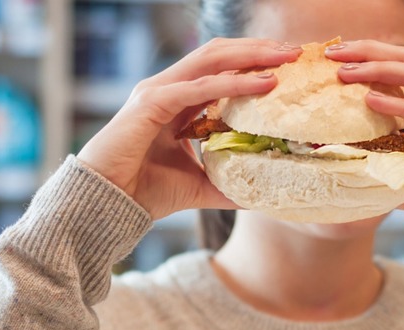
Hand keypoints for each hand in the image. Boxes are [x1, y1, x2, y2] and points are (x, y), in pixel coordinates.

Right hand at [77, 38, 301, 219]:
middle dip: (259, 49)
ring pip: (211, 60)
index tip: (289, 64)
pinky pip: (200, 87)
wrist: (108, 205)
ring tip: (286, 58)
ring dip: (252, 56)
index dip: (254, 61)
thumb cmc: (145, 192)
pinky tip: (263, 84)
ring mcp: (157, 91)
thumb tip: (263, 193)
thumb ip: (228, 182)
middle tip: (295, 52)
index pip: (220, 68)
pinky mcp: (151, 103)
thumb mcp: (200, 185)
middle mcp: (167, 88)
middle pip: (219, 54)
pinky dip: (233, 83)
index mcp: (176, 100)